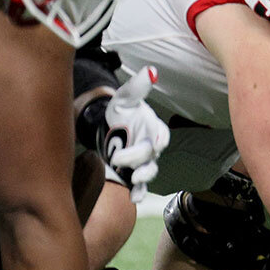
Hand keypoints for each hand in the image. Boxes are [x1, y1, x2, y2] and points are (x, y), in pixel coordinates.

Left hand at [101, 68, 168, 199]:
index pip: (161, 135)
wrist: (107, 129)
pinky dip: (138, 192)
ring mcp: (144, 162)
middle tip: (117, 158)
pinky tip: (134, 198)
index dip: (159, 139)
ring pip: (149, 171)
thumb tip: (151, 71)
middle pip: (150, 155)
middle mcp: (151, 147)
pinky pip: (140, 186)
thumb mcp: (125, 98)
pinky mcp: (133, 174)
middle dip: (137, 157)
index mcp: (153, 128)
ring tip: (134, 179)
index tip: (153, 142)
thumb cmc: (120, 113)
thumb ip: (138, 87)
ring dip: (143, 177)